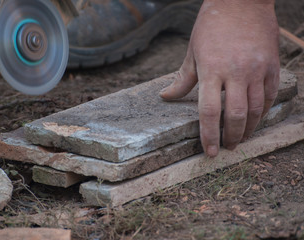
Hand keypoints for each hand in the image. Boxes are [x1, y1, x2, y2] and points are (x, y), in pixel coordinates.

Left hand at [160, 0, 279, 156]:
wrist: (241, 0)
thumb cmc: (211, 25)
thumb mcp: (192, 51)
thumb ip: (182, 79)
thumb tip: (166, 97)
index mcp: (212, 70)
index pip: (209, 112)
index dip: (209, 136)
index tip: (209, 151)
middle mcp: (236, 73)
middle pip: (235, 116)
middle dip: (231, 138)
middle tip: (227, 148)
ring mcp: (256, 69)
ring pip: (255, 110)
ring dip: (248, 129)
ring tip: (241, 138)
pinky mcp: (271, 65)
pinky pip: (269, 95)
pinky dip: (263, 111)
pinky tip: (255, 119)